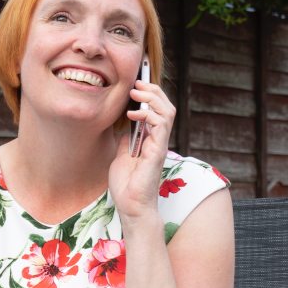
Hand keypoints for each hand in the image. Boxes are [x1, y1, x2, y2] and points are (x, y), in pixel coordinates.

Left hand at [108, 80, 176, 223]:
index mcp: (150, 139)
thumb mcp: (120, 155)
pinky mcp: (157, 152)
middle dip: (153, 90)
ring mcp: (159, 145)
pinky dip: (148, 114)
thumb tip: (125, 125)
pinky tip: (133, 114)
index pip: (157, 110)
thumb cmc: (126, 185)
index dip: (150, 94)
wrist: (130, 207)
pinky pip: (160, 126)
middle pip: (165, 106)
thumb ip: (126, 139)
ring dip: (152, 97)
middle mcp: (158, 140)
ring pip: (167, 112)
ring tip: (136, 91)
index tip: (137, 81)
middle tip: (137, 81)